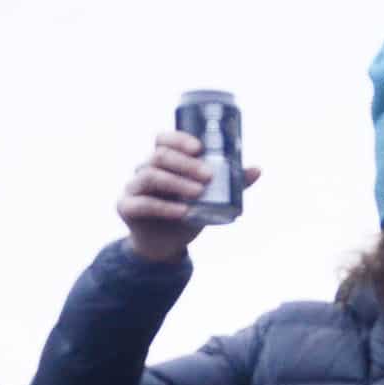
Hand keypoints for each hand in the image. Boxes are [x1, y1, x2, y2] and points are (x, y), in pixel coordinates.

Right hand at [118, 130, 263, 262]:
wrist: (167, 245)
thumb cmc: (189, 213)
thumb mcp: (211, 198)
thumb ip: (231, 184)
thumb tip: (257, 169)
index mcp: (162, 161)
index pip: (163, 139)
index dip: (179, 140)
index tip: (200, 148)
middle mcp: (144, 169)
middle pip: (159, 156)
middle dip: (185, 163)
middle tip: (208, 175)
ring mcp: (132, 187)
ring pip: (151, 176)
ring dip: (177, 183)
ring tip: (199, 193)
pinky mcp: (126, 207)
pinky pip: (143, 204)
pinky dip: (164, 207)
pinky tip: (182, 211)